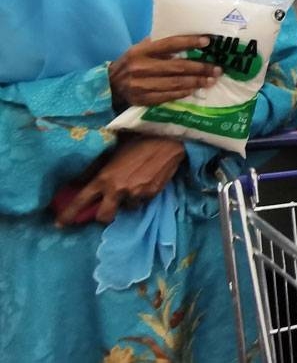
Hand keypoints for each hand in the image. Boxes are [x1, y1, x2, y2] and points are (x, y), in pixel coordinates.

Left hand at [55, 134, 186, 225]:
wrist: (167, 140)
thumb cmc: (137, 142)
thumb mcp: (112, 153)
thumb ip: (95, 169)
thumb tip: (77, 182)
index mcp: (104, 178)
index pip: (82, 200)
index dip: (69, 214)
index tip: (60, 224)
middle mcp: (118, 190)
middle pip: (104, 217)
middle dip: (103, 215)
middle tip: (106, 208)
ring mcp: (136, 194)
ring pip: (126, 208)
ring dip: (127, 201)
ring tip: (133, 186)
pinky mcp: (151, 195)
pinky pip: (142, 202)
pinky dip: (141, 196)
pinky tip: (146, 182)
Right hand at [109, 35, 221, 110]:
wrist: (108, 85)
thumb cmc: (130, 63)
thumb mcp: (138, 49)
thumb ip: (157, 44)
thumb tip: (184, 36)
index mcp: (141, 51)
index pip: (169, 44)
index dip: (189, 42)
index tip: (207, 42)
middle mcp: (140, 67)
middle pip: (177, 67)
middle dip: (200, 68)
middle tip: (217, 69)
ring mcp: (141, 85)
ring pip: (175, 83)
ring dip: (196, 82)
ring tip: (211, 80)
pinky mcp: (142, 99)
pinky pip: (167, 96)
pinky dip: (183, 93)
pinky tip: (194, 90)